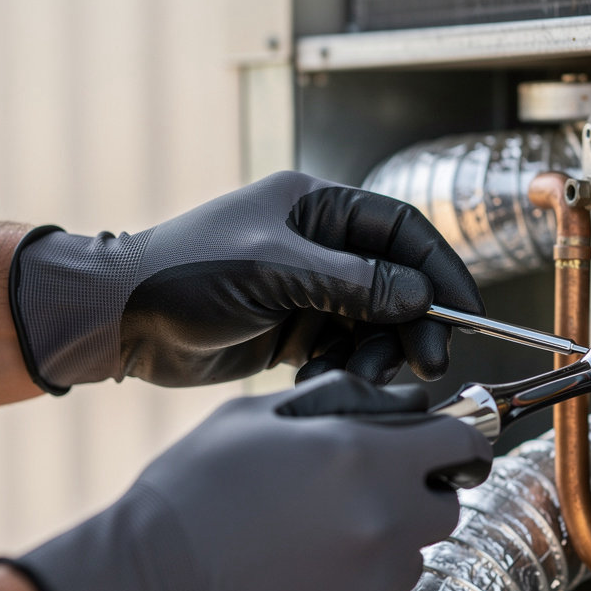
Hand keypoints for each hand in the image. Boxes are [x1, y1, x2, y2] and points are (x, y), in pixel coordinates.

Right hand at [3, 372, 491, 590]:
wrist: (147, 585)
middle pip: (446, 507)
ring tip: (313, 542)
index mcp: (370, 458)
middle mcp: (388, 522)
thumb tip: (400, 404)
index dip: (463, 440)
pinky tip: (298, 582)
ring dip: (383, 545)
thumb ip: (344, 400)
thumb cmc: (195, 488)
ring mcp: (376, 585)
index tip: (453, 446)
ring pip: (411, 558)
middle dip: (418, 495)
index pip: (465, 443)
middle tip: (364, 493)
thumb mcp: (261, 413)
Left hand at [9, 171, 483, 392]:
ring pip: (373, 323)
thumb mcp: (272, 270)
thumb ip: (350, 283)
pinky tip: (324, 382)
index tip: (466, 309)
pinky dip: (345, 368)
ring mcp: (310, 290)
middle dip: (415, 322)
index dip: (440, 267)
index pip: (400, 231)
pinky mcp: (296, 331)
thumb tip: (419, 295)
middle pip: (395, 282)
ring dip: (378, 353)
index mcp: (318, 209)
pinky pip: (343, 350)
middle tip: (429, 362)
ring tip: (364, 379)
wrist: (124, 321)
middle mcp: (321, 247)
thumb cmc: (185, 274)